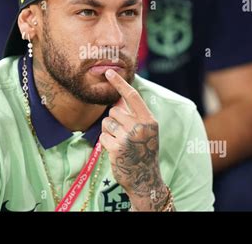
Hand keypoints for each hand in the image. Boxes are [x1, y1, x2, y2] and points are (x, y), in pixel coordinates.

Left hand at [100, 69, 168, 210]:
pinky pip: (102, 136)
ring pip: (107, 122)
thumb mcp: (146, 131)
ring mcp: (128, 137)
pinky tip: (116, 152)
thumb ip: (134, 115)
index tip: (108, 71)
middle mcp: (140, 126)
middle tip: (124, 135)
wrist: (145, 179)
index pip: (132, 96)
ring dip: (109, 132)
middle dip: (115, 121)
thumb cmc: (144, 151)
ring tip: (121, 143)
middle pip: (115, 111)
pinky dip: (106, 143)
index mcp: (149, 120)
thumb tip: (117, 98)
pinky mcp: (116, 148)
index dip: (119, 83)